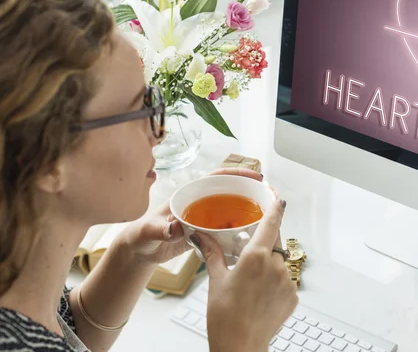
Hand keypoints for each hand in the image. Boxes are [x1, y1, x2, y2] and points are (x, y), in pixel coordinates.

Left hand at [120, 167, 263, 264]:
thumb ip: (162, 229)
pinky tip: (249, 237)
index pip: (216, 178)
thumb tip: (176, 226)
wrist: (139, 252)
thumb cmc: (141, 236)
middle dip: (249, 191)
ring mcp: (204, 218)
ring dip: (246, 212)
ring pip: (230, 211)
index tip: (255, 176)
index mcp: (189, 195)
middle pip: (229, 192)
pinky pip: (226, 229)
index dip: (236, 174)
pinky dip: (238, 231)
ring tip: (265, 216)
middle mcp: (199, 203)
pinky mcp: (205, 234)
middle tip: (268, 197)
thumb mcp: (150, 231)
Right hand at [191, 199, 297, 351]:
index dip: (276, 207)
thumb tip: (201, 236)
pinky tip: (260, 294)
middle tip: (251, 248)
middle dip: (266, 240)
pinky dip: (275, 281)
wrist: (240, 346)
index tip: (278, 198)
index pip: (271, 222)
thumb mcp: (216, 279)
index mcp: (256, 256)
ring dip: (269, 263)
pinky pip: (285, 280)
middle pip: (276, 241)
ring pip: (280, 261)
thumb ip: (212, 253)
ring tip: (251, 281)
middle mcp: (276, 265)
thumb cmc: (225, 316)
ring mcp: (287, 281)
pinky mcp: (293, 296)